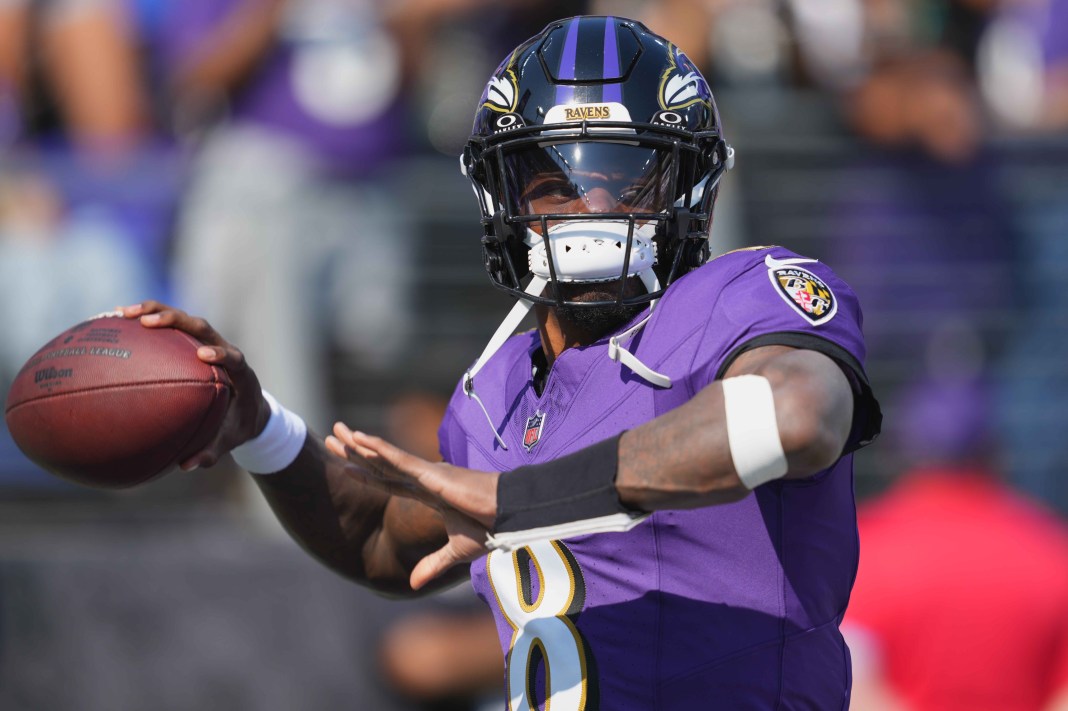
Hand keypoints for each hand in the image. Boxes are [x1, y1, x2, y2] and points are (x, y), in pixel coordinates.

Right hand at [118, 301, 269, 470]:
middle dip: (178, 321)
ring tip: (123, 314)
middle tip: (149, 323)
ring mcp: (208, 342)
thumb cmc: (238, 426)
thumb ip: (211, 452)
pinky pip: (170, 328)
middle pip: (204, 327)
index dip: (221, 353)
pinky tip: (115, 321)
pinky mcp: (193, 342)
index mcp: (240, 374)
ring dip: (157, 312)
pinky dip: (147, 320)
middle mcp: (224, 351)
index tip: (203, 355)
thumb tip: (186, 466)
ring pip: (184, 321)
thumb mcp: (229, 441)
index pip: (234, 357)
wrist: (249, 408)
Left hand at [325, 424, 498, 588]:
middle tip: (331, 437)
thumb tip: (412, 585)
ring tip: (337, 432)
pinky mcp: (432, 473)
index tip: (345, 465)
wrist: (510, 515)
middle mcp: (424, 478)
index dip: (366, 473)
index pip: (389, 481)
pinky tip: (361, 440)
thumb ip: (433, 564)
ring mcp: (427, 473)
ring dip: (359, 446)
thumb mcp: (456, 551)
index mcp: (429, 493)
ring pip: (385, 457)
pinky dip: (379, 449)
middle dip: (355, 452)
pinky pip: (400, 460)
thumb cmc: (491, 527)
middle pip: (380, 464)